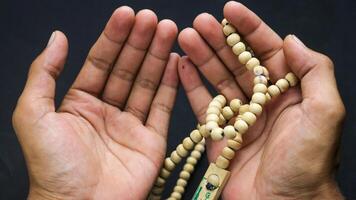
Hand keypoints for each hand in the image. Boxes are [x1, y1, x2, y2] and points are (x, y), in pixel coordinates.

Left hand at [12, 7, 178, 199]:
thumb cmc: (53, 167)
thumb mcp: (33, 114)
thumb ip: (44, 74)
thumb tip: (57, 38)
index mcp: (80, 103)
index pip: (101, 62)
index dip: (114, 37)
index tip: (127, 15)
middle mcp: (107, 111)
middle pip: (128, 68)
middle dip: (141, 42)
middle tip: (154, 19)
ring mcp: (131, 125)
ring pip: (148, 83)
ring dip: (159, 57)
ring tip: (170, 31)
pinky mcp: (152, 141)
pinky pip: (163, 108)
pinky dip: (171, 85)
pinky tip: (176, 63)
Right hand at [178, 1, 343, 198]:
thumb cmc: (308, 165)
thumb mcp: (325, 114)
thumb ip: (315, 72)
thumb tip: (291, 40)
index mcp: (290, 92)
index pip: (268, 51)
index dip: (249, 28)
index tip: (230, 10)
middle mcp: (264, 101)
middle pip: (238, 63)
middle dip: (219, 40)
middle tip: (198, 23)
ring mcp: (240, 117)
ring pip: (218, 80)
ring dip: (202, 58)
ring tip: (186, 37)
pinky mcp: (220, 134)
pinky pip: (204, 106)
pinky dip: (192, 86)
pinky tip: (182, 66)